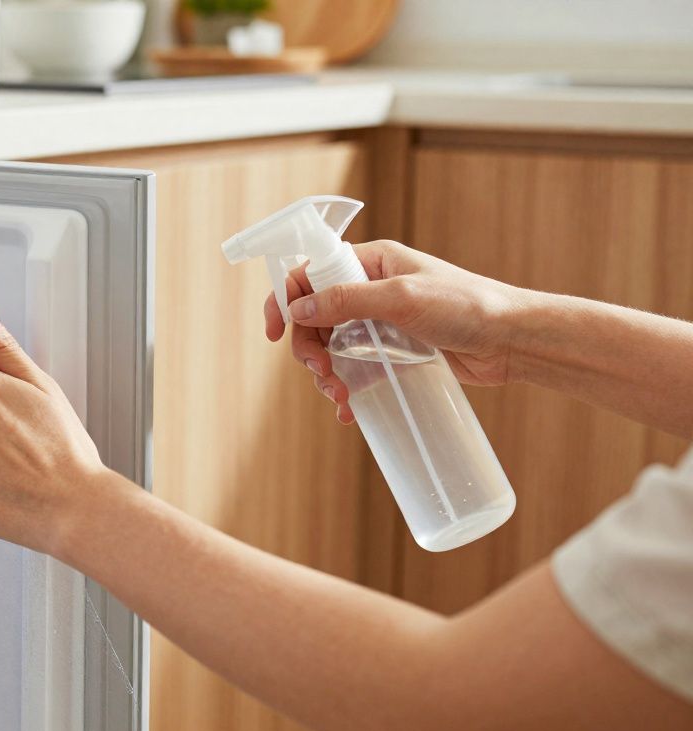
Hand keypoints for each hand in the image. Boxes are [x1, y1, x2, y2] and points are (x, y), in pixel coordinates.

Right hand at [264, 240, 529, 423]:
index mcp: (370, 262)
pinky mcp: (393, 352)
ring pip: (330, 347)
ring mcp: (380, 322)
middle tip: (322, 375)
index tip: (274, 333)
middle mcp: (370, 288)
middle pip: (313, 317)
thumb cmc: (466, 306)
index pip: (309, 273)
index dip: (284, 300)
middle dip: (309, 349)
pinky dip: (345, 389)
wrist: (512, 340)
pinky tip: (349, 410)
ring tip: (341, 398)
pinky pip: (354, 368)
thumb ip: (347, 300)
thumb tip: (297, 309)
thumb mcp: (401, 298)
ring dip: (325, 375)